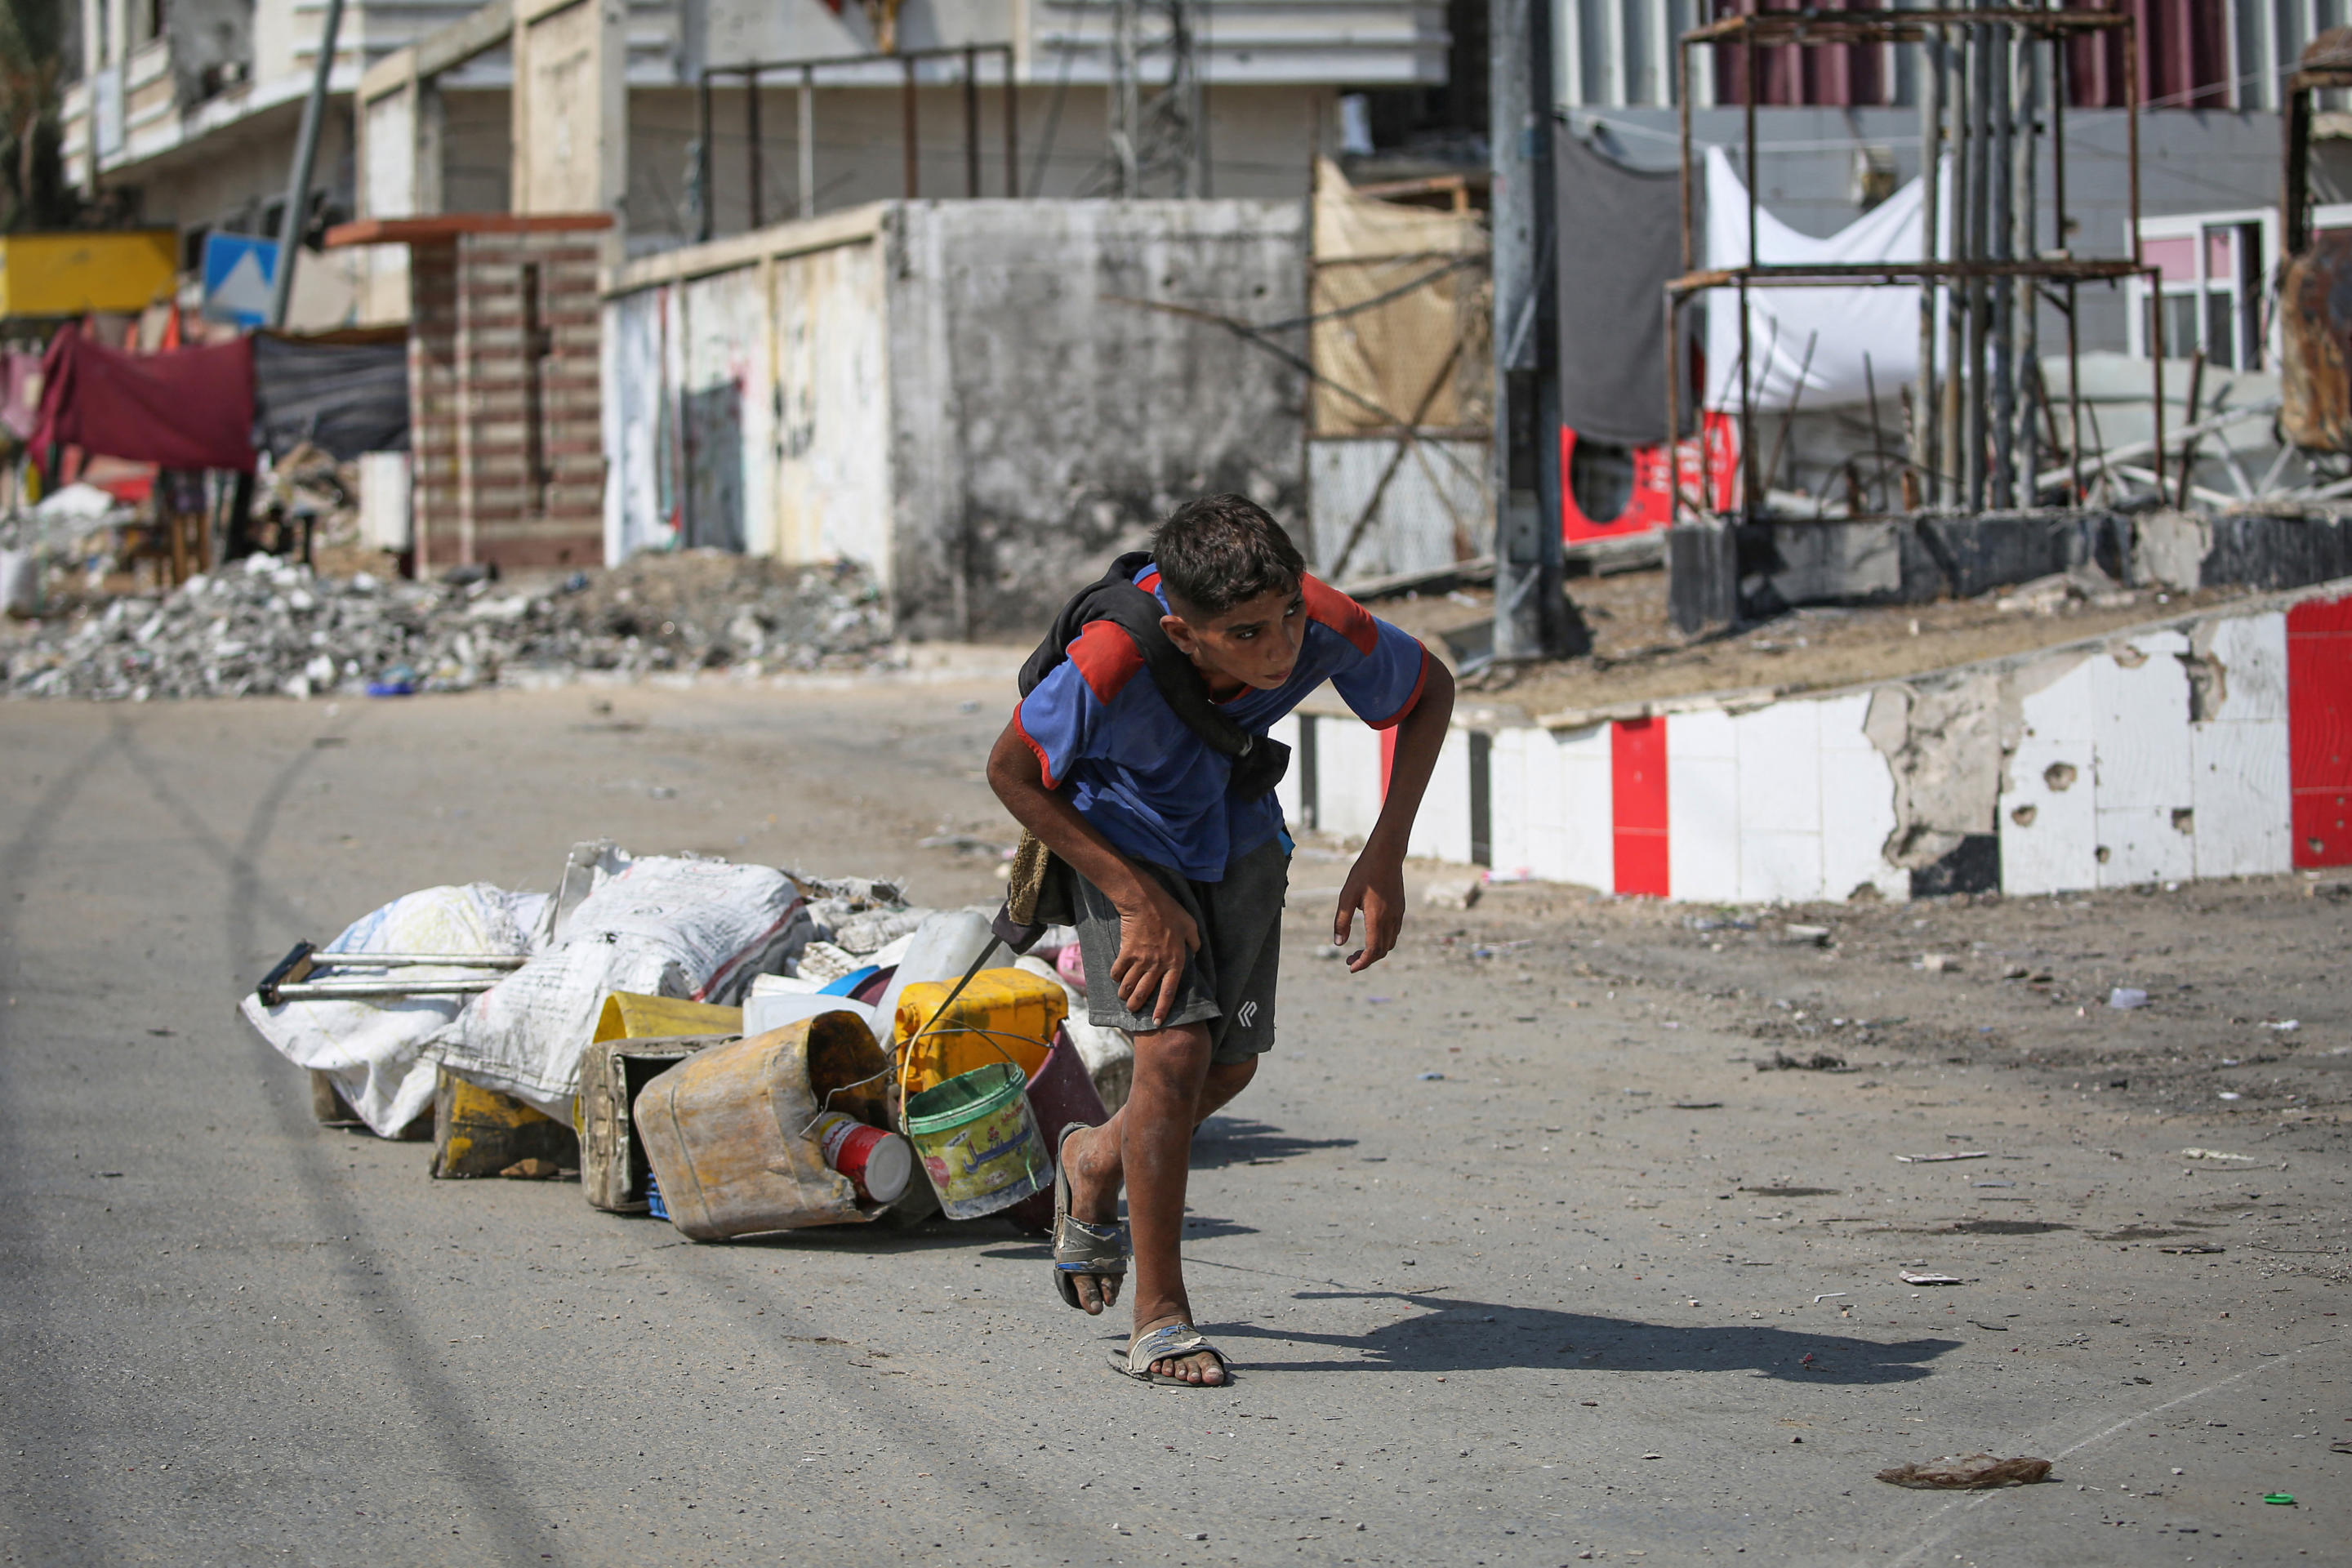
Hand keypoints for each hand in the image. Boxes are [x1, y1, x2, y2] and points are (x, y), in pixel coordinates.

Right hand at [1110, 879, 1199, 1024]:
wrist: (1145, 902)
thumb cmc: (1170, 912)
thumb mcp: (1190, 925)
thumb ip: (1195, 941)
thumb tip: (1196, 952)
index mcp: (1175, 961)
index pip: (1169, 991)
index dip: (1162, 1009)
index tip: (1157, 1022)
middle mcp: (1158, 965)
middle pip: (1145, 993)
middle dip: (1137, 1006)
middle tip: (1133, 1010)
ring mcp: (1141, 960)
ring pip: (1130, 986)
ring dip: (1125, 995)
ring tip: (1124, 998)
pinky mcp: (1126, 953)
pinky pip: (1118, 971)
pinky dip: (1116, 977)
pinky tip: (1117, 978)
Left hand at [1334, 848, 1404, 972]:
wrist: (1386, 855)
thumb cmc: (1364, 873)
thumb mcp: (1346, 896)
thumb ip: (1342, 921)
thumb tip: (1338, 944)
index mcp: (1377, 918)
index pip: (1373, 950)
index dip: (1362, 963)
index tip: (1351, 967)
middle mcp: (1391, 919)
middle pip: (1382, 951)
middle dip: (1366, 960)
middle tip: (1349, 960)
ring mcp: (1398, 915)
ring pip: (1390, 943)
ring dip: (1376, 952)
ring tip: (1359, 951)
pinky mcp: (1400, 909)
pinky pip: (1394, 933)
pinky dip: (1383, 941)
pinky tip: (1371, 935)